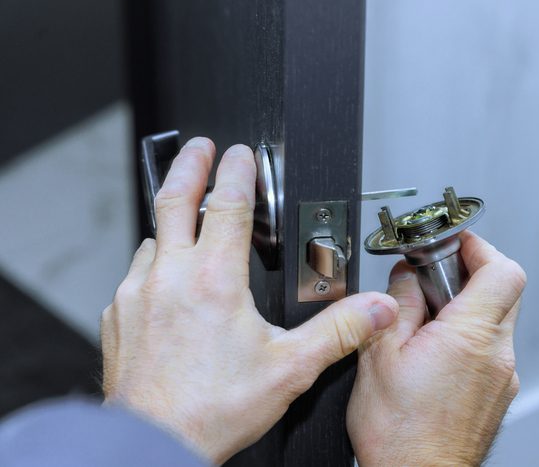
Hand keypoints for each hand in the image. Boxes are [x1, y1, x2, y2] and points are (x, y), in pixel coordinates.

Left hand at [101, 138, 398, 464]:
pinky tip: (164, 281)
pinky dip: (153, 265)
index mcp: (215, 280)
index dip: (238, 170)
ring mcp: (137, 295)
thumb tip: (376, 309)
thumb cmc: (213, 410)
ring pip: (152, 238)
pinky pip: (135, 274)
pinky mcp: (118, 317)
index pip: (229, 203)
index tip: (240, 153)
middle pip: (175, 200)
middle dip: (189, 165)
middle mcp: (170, 277)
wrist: (152, 444)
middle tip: (198, 146)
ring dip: (171, 221)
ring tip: (184, 218)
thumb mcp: (290, 369)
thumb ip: (339, 331)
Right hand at [347, 231, 525, 465]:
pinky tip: (436, 351)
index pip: (501, 269)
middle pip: (504, 289)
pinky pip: (492, 348)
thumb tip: (406, 276)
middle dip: (472, 271)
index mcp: (470, 337)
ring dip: (468, 306)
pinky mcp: (498, 392)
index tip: (453, 242)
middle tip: (436, 275)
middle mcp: (497, 354)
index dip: (478, 246)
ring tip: (428, 320)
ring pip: (498, 319)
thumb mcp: (380, 355)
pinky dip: (470, 336)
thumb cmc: (400, 434)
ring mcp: (503, 376)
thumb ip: (399, 304)